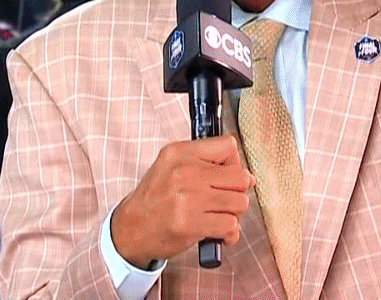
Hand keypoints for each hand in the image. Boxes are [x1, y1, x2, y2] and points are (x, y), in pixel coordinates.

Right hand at [110, 136, 254, 268]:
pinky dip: (228, 233)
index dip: (234, 164)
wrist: (131, 228)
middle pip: (240, 176)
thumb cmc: (156, 199)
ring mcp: (188, 198)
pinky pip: (231, 226)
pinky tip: (217, 233)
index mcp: (180, 152)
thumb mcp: (172, 166)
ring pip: (240, 202)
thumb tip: (248, 176)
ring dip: (234, 214)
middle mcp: (185, 172)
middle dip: (238, 192)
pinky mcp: (191, 223)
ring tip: (220, 217)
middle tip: (226, 201)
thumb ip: (205, 162)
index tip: (226, 177)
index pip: (228, 146)